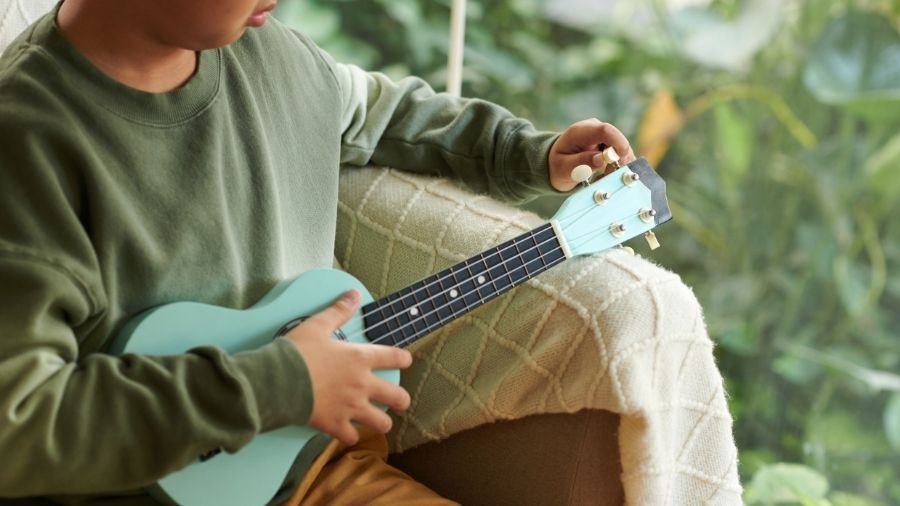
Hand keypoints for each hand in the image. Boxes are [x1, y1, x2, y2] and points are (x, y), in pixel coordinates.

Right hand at [286, 290, 412, 445]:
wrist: (278, 381)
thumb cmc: (297, 352)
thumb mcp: (317, 325)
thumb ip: (338, 311)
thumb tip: (354, 294)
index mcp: (359, 359)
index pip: (392, 357)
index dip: (403, 359)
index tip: (406, 360)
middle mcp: (361, 384)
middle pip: (396, 396)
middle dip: (401, 399)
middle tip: (401, 401)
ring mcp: (351, 407)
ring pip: (380, 422)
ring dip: (381, 421)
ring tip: (380, 421)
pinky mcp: (335, 424)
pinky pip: (350, 436)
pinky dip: (349, 435)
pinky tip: (347, 432)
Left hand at [548, 118, 636, 191]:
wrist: (556, 163)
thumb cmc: (558, 165)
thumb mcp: (564, 168)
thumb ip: (581, 162)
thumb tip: (601, 159)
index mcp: (580, 131)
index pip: (605, 130)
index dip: (618, 144)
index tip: (620, 162)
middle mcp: (594, 127)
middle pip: (617, 140)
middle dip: (618, 161)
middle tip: (607, 177)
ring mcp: (602, 134)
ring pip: (621, 148)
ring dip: (618, 166)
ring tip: (602, 178)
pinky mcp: (609, 141)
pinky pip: (620, 153)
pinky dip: (617, 166)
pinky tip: (605, 174)